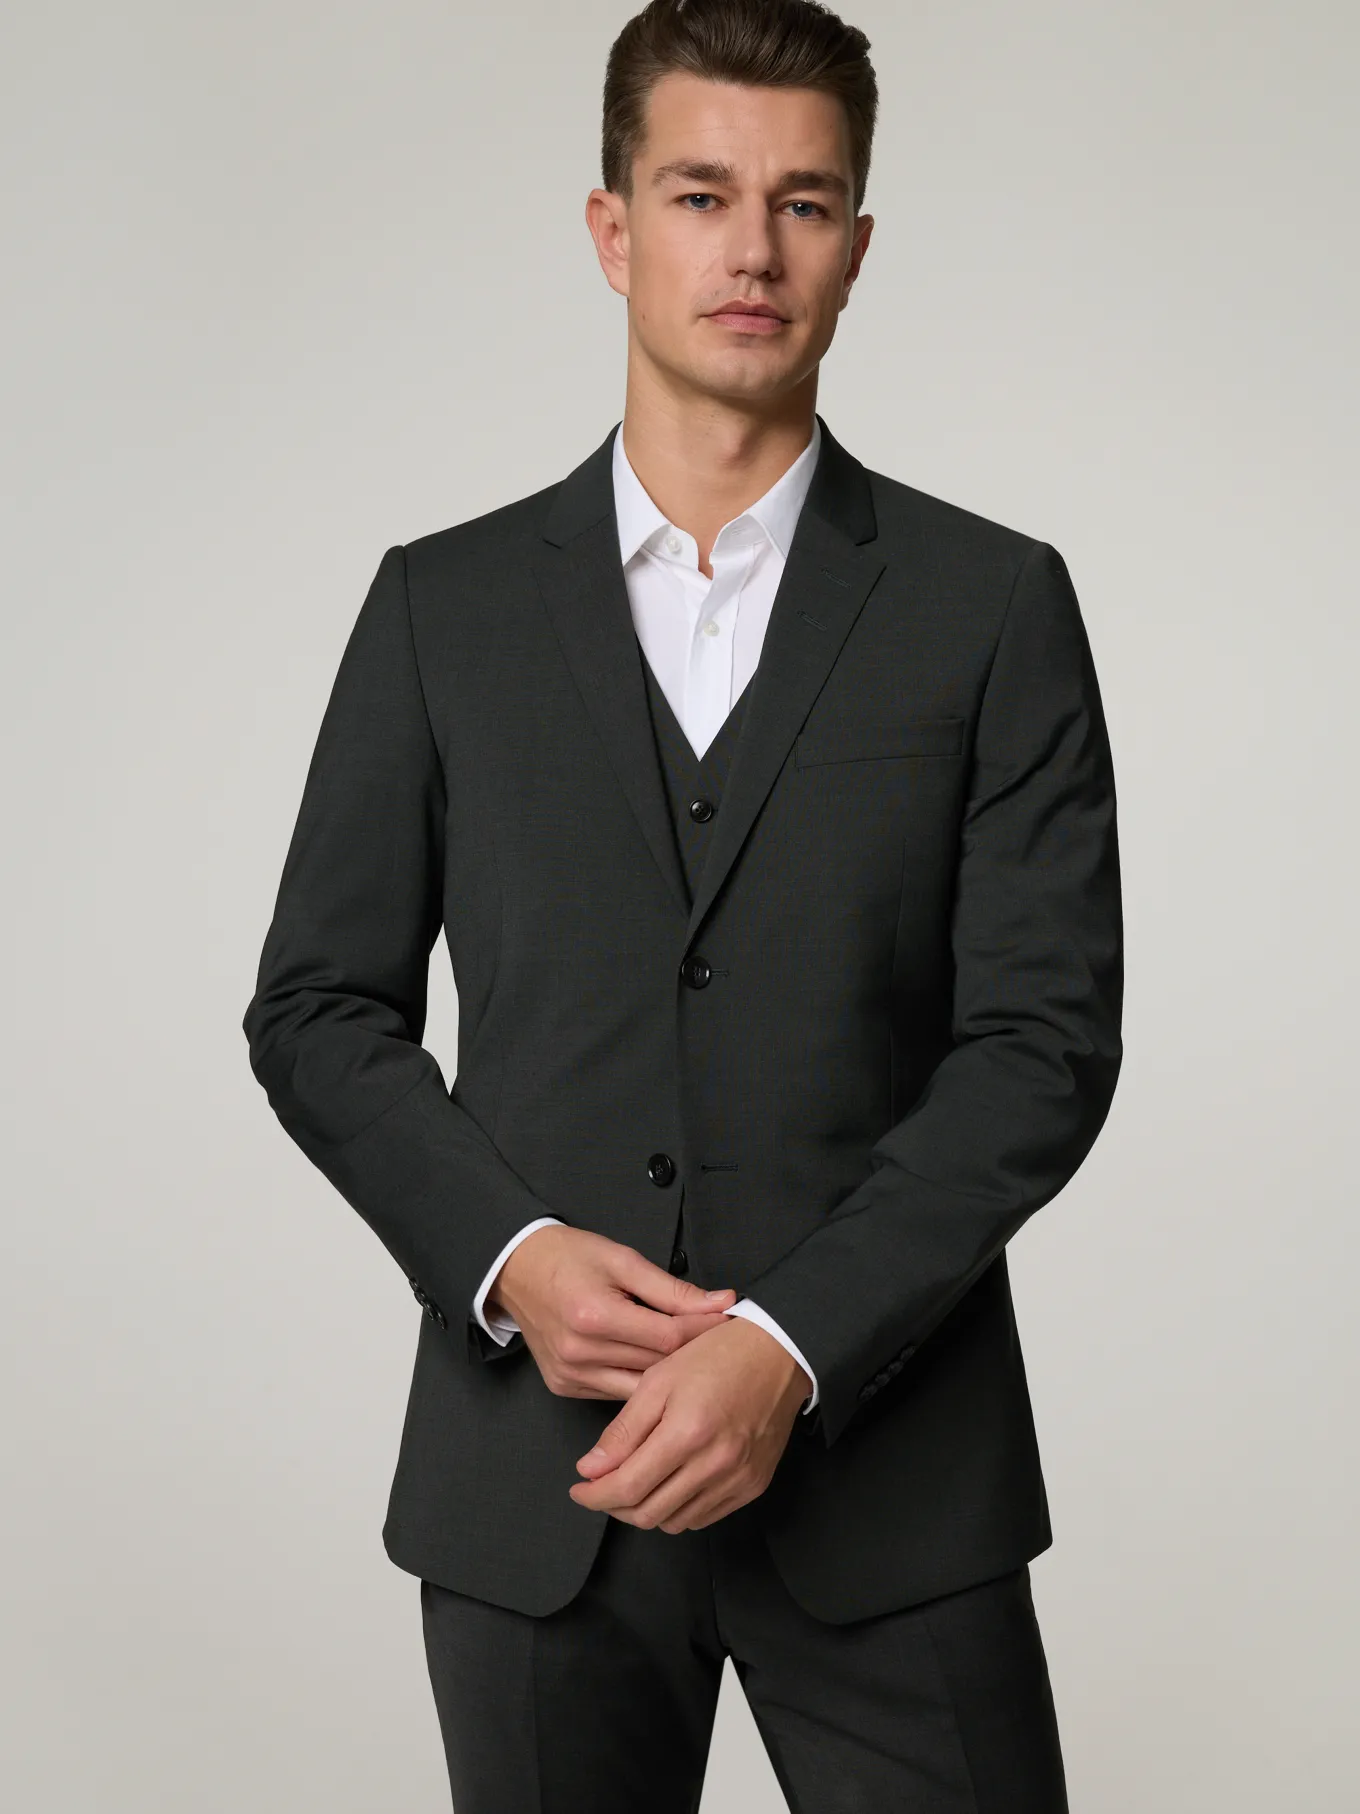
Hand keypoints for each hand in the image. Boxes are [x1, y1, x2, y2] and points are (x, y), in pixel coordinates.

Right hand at [488, 1224, 736, 1399]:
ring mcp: (570, 1375)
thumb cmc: (568, 1257)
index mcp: (595, 1316)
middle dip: (692, 1354)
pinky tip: (658, 1372)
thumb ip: (672, 1289)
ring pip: (640, 1390)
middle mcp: (580, 1353)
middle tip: (723, 1345)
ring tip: (696, 1363)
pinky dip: (639, 1382)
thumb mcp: (622, 1260)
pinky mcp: (565, 1387)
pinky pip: (616, 1393)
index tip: (730, 1324)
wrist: (516, 1269)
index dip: (704, 1331)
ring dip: (668, 1376)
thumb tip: (721, 1302)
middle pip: (657, 1366)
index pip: (668, 1337)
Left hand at [567, 1315, 810, 1532]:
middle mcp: (714, 1465)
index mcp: (686, 1433)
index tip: (579, 1489)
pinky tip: (670, 1484)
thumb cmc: (716, 1356)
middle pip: (648, 1513)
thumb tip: (590, 1469)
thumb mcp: (659, 1380)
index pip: (627, 1488)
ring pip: (675, 1521)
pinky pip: (704, 1517)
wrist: (778, 1353)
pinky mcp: (753, 1486)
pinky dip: (678, 1509)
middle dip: (615, 1506)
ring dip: (646, 1509)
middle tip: (601, 1487)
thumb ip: (623, 1430)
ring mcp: (737, 1480)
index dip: (595, 1496)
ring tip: (635, 1482)